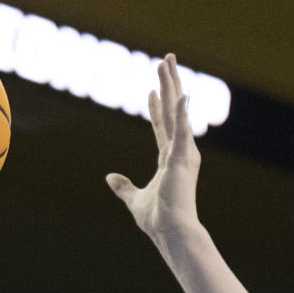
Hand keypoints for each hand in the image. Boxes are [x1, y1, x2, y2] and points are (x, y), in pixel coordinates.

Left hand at [106, 54, 201, 249]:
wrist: (172, 234)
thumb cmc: (159, 221)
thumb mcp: (134, 200)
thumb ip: (124, 188)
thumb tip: (110, 178)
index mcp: (170, 160)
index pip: (162, 126)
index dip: (157, 107)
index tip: (152, 89)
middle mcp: (179, 153)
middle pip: (173, 111)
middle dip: (169, 83)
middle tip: (166, 59)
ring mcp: (183, 154)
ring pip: (176, 112)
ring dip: (172, 85)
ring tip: (166, 61)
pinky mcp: (183, 160)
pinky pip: (182, 130)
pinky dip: (182, 112)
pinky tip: (181, 93)